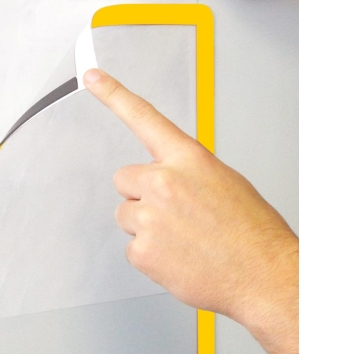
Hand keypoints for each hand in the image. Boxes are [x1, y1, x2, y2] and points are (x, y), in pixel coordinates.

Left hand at [84, 68, 298, 353]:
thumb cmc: (251, 231)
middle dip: (140, 194)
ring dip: (144, 225)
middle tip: (172, 213)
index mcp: (189, 159)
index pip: (144, 117)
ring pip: (125, 215)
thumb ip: (186, 172)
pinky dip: (150, 255)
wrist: (262, 275)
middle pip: (124, 179)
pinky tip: (177, 257)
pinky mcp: (143, 249)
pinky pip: (131, 248)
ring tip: (180, 238)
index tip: (91, 77)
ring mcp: (151, 216)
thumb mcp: (224, 182)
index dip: (113, 94)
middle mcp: (165, 182)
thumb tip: (164, 178)